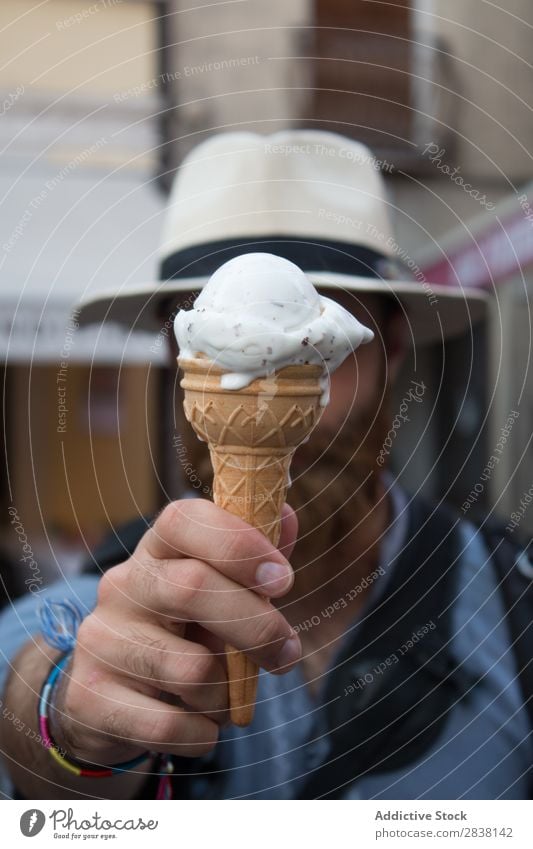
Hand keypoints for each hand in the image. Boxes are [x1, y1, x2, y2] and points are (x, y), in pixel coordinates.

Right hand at [52, 500, 300, 766]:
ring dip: (227, 694)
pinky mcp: (89, 695)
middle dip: (256, 626)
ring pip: (189, 669)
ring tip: (224, 697)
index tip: (283, 580)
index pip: (183, 519)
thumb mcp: (217, 590)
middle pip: (190, 586)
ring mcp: (100, 638)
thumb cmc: (182, 633)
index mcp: (157, 549)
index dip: (238, 543)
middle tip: (286, 653)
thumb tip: (283, 516)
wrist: (106, 698)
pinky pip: (167, 726)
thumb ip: (253, 557)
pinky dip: (201, 734)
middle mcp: (122, 585)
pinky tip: (199, 727)